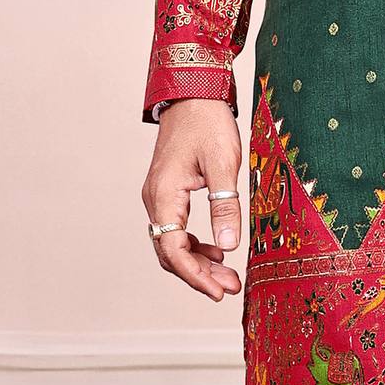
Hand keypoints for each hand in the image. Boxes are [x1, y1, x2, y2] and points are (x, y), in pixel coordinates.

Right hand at [143, 103, 244, 299]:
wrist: (193, 93)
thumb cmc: (208, 123)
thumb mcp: (224, 164)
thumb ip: (225, 206)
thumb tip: (228, 246)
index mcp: (164, 195)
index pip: (172, 250)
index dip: (195, 275)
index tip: (218, 291)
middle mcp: (155, 199)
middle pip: (169, 252)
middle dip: (199, 274)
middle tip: (229, 289)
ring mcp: (159, 196)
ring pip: (173, 242)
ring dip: (199, 262)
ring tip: (229, 277)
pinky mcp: (168, 192)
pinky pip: (176, 229)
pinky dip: (195, 244)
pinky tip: (218, 251)